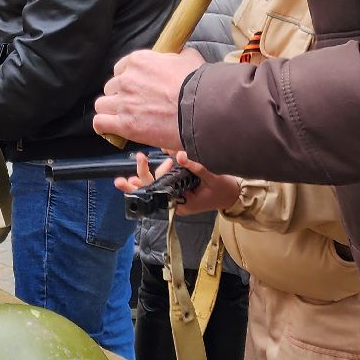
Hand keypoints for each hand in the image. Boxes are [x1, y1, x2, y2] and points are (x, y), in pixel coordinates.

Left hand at [92, 49, 205, 153]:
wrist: (201, 111)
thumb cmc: (198, 85)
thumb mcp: (189, 58)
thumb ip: (176, 56)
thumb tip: (178, 56)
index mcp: (139, 61)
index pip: (121, 68)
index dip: (128, 78)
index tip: (136, 86)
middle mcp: (127, 80)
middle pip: (112, 87)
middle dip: (121, 95)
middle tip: (134, 103)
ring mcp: (124, 103)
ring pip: (102, 104)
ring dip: (110, 110)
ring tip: (121, 116)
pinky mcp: (125, 125)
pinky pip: (100, 123)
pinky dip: (102, 126)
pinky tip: (108, 129)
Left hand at [114, 150, 240, 214]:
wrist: (234, 196)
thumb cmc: (224, 190)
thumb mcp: (212, 178)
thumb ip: (195, 166)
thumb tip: (179, 154)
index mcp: (181, 204)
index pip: (157, 196)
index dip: (145, 185)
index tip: (134, 179)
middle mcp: (176, 202)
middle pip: (152, 192)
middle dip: (139, 180)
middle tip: (125, 175)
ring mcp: (177, 196)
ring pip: (156, 187)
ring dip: (146, 175)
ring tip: (137, 163)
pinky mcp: (180, 189)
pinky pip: (165, 183)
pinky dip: (159, 174)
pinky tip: (155, 166)